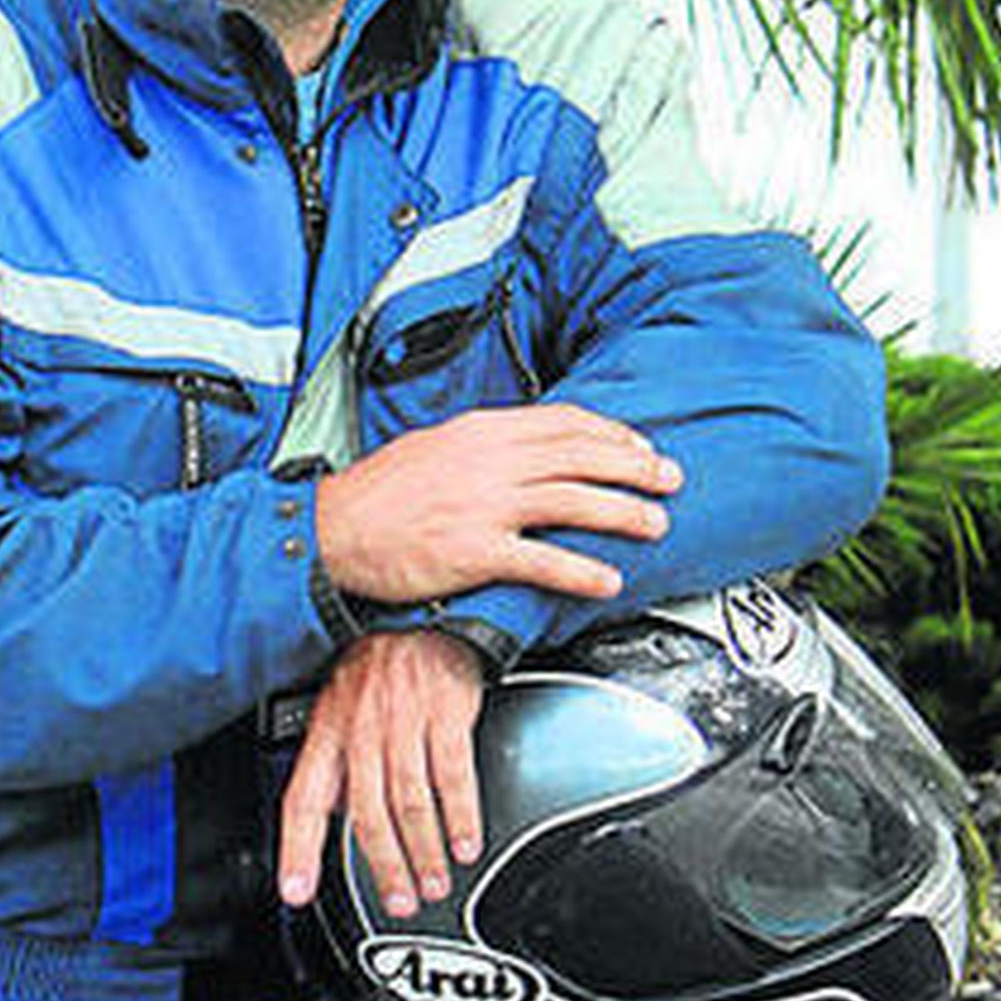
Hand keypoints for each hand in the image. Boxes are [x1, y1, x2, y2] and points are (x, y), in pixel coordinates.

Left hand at [277, 630, 483, 917]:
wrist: (423, 621)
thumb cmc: (379, 673)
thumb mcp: (341, 712)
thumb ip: (338, 768)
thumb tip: (337, 822)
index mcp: (327, 734)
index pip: (304, 799)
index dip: (298, 848)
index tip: (297, 891)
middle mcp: (360, 729)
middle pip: (368, 812)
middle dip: (385, 866)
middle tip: (400, 901)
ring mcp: (402, 720)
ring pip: (410, 801)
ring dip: (424, 851)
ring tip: (434, 883)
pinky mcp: (443, 712)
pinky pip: (452, 774)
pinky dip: (461, 815)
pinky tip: (465, 843)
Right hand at [315, 402, 682, 605]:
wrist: (332, 528)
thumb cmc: (378, 493)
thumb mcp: (435, 446)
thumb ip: (484, 446)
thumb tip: (527, 449)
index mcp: (481, 430)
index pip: (563, 422)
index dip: (610, 434)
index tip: (638, 446)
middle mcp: (489, 461)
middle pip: (580, 456)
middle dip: (633, 467)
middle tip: (668, 479)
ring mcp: (483, 505)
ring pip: (573, 501)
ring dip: (622, 513)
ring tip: (654, 524)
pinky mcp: (472, 551)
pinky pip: (540, 560)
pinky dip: (580, 569)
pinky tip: (606, 579)